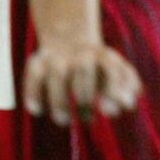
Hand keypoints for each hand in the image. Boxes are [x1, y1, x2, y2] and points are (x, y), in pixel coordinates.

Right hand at [21, 40, 142, 124]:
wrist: (68, 37)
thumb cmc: (99, 68)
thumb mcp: (116, 74)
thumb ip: (126, 89)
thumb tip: (128, 104)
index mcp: (105, 56)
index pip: (112, 70)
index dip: (113, 90)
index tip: (111, 113)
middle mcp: (81, 55)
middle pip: (84, 71)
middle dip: (86, 96)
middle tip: (88, 120)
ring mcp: (58, 57)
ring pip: (57, 75)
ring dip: (60, 100)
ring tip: (63, 121)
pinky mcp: (38, 62)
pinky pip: (33, 75)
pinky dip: (32, 92)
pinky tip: (36, 111)